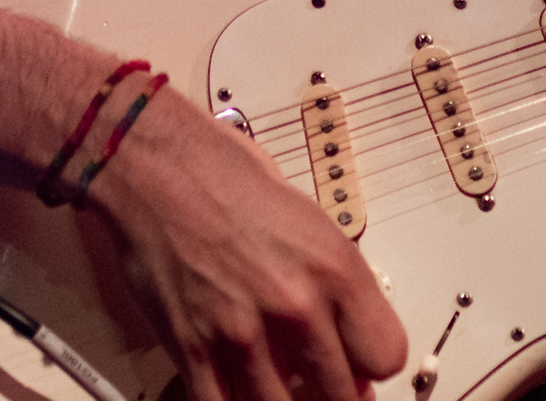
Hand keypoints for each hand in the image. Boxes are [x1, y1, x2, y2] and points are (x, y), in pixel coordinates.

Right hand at [84, 84, 408, 400]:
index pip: (386, 354)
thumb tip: (345, 331)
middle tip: (318, 380)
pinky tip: (236, 389)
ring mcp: (243, 332)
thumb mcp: (309, 219)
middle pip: (342, 395)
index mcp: (335, 267)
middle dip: (333, 392)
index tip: (358, 362)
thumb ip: (331, 280)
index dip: (372, 364)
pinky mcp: (193, 348)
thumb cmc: (229, 178)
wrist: (158, 168)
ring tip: (277, 385)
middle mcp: (297, 304)